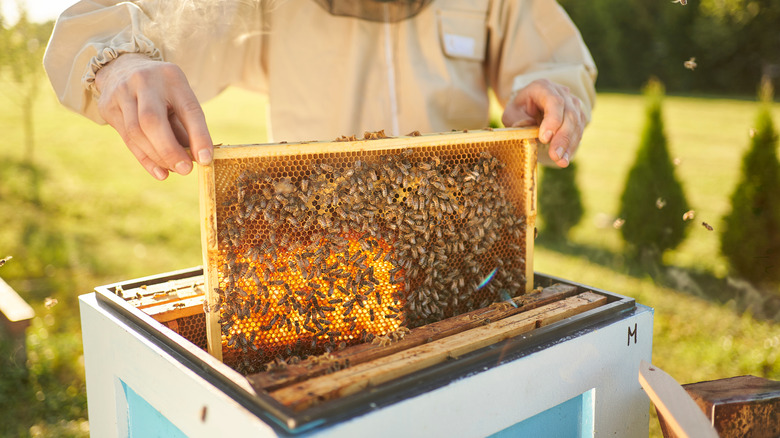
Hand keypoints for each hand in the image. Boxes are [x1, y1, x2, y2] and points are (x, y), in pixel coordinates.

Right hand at [95, 53, 212, 179]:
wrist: (123, 67)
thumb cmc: (162, 90)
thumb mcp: (179, 98)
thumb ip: (187, 126)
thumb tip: (197, 159)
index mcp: (172, 77)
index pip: (188, 109)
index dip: (198, 136)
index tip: (206, 159)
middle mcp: (144, 81)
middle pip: (152, 121)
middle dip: (170, 150)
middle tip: (186, 170)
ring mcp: (122, 92)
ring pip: (136, 132)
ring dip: (157, 157)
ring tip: (174, 169)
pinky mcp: (108, 106)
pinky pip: (127, 139)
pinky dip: (145, 159)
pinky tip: (160, 172)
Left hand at [501, 79, 586, 167]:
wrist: (531, 105)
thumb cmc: (520, 109)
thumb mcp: (511, 113)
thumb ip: (517, 120)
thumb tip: (529, 128)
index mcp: (543, 87)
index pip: (554, 102)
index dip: (552, 120)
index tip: (544, 139)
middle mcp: (561, 92)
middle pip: (569, 114)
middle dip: (562, 137)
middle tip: (555, 155)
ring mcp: (572, 103)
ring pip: (576, 124)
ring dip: (569, 145)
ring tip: (561, 161)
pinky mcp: (578, 116)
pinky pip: (579, 131)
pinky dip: (572, 146)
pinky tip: (565, 159)